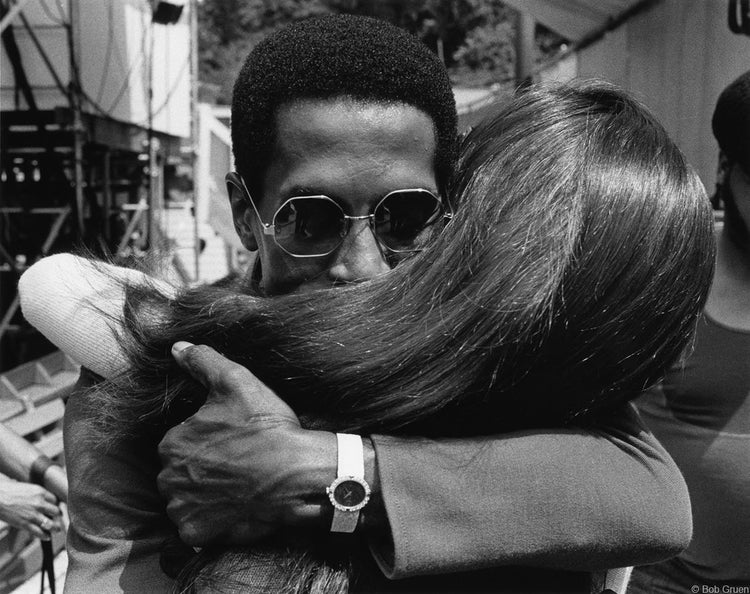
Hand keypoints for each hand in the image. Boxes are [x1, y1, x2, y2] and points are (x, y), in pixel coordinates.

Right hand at [0, 477, 62, 539]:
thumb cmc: (9, 491)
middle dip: (58, 516)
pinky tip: (47, 537)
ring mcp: (33, 514)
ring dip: (55, 528)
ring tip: (57, 530)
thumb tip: (40, 497)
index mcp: (40, 492)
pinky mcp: (25, 523)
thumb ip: (36, 494)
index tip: (56, 509)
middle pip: (56, 511)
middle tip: (59, 519)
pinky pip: (39, 532)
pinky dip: (44, 536)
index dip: (56, 505)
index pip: (55, 500)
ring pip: (50, 523)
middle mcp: (40, 503)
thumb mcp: (27, 488)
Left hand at [157, 342, 336, 546]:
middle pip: (179, 473)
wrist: (298, 474)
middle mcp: (168, 478)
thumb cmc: (267, 428)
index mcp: (171, 443)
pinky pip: (197, 527)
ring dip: (204, 496)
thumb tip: (176, 348)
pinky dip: (211, 521)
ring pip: (186, 500)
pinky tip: (234, 506)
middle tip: (235, 464)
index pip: (178, 443)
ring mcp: (183, 509)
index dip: (205, 441)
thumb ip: (202, 362)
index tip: (230, 442)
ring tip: (236, 485)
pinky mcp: (199, 534)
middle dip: (201, 470)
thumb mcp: (237, 383)